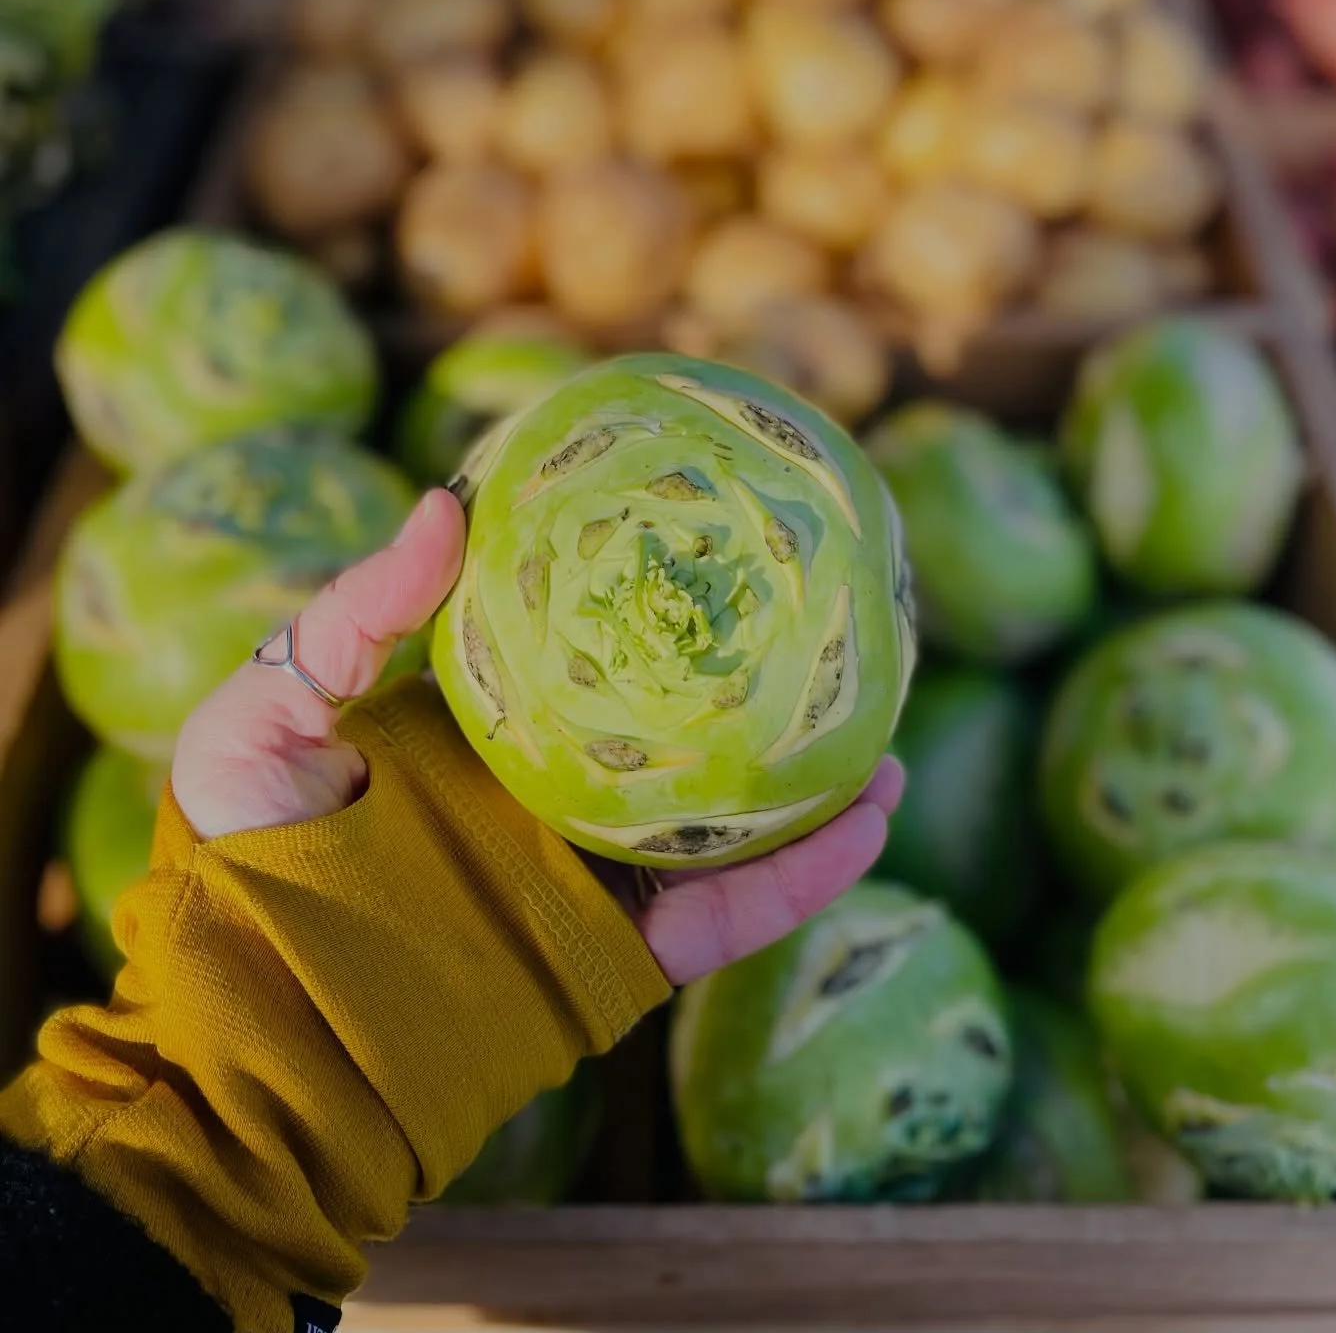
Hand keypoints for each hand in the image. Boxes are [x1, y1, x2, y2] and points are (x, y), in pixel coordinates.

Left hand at [172, 489, 902, 984]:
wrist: (251, 1046)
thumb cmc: (234, 868)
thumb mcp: (263, 714)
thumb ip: (354, 612)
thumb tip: (447, 500)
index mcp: (487, 732)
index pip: (584, 652)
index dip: (645, 598)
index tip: (706, 536)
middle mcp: (554, 798)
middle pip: (680, 731)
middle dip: (755, 684)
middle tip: (829, 618)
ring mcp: (592, 878)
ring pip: (729, 820)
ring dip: (816, 779)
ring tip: (889, 723)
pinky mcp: (617, 957)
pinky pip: (729, 912)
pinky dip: (805, 873)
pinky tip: (872, 818)